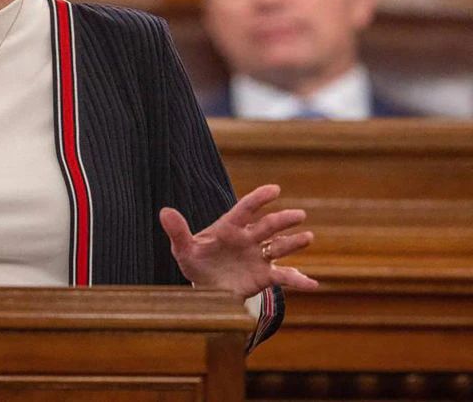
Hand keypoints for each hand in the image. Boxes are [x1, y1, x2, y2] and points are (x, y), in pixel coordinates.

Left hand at [159, 184, 317, 298]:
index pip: (245, 209)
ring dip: (294, 243)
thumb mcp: (183, 249)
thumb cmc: (195, 262)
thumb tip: (164, 211)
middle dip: (283, 220)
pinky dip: (299, 280)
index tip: (275, 189)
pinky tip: (314, 284)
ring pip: (279, 247)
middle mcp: (248, 239)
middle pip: (268, 226)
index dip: (259, 198)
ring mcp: (258, 257)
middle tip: (299, 215)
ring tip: (308, 237)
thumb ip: (177, 231)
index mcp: (229, 228)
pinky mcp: (264, 276)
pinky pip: (284, 277)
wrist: (205, 288)